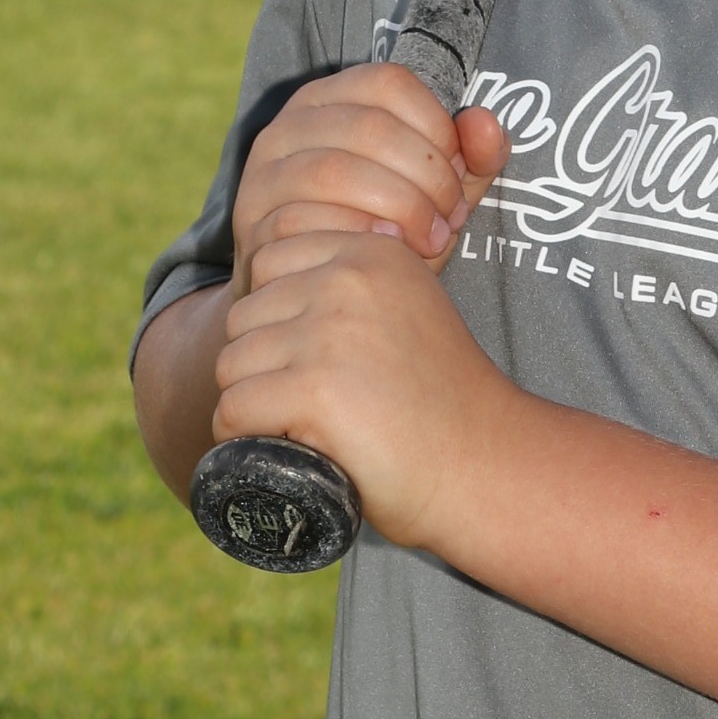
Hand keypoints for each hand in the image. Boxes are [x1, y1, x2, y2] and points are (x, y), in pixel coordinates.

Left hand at [212, 227, 511, 551]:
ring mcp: (329, 333)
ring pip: (232, 364)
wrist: (485, 467)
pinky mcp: (313, 389)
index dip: (280, 319)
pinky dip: (245, 440)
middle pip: (245, 316)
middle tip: (322, 404)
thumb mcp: (406, 309)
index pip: (269, 259)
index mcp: (372, 251)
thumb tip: (264, 276)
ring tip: (313, 427)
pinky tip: (290, 448)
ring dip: (256, 404)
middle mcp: (348, 279)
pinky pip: (234, 410)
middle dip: (266, 364)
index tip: (323, 360)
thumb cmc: (440, 401)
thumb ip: (350, 283)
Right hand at [230, 68, 509, 293]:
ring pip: (335, 170)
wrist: (312, 291)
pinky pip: (304, 220)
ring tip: (431, 242)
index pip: (390, 83)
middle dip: (427, 178)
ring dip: (399, 209)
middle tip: (452, 221)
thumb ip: (468, 159)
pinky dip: (357, 237)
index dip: (437, 127)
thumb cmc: (381, 232)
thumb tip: (486, 123)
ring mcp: (265, 170)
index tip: (459, 174)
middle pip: (370, 128)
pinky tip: (389, 254)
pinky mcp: (252, 220)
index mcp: (335, 97)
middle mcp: (291, 123)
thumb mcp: (432, 192)